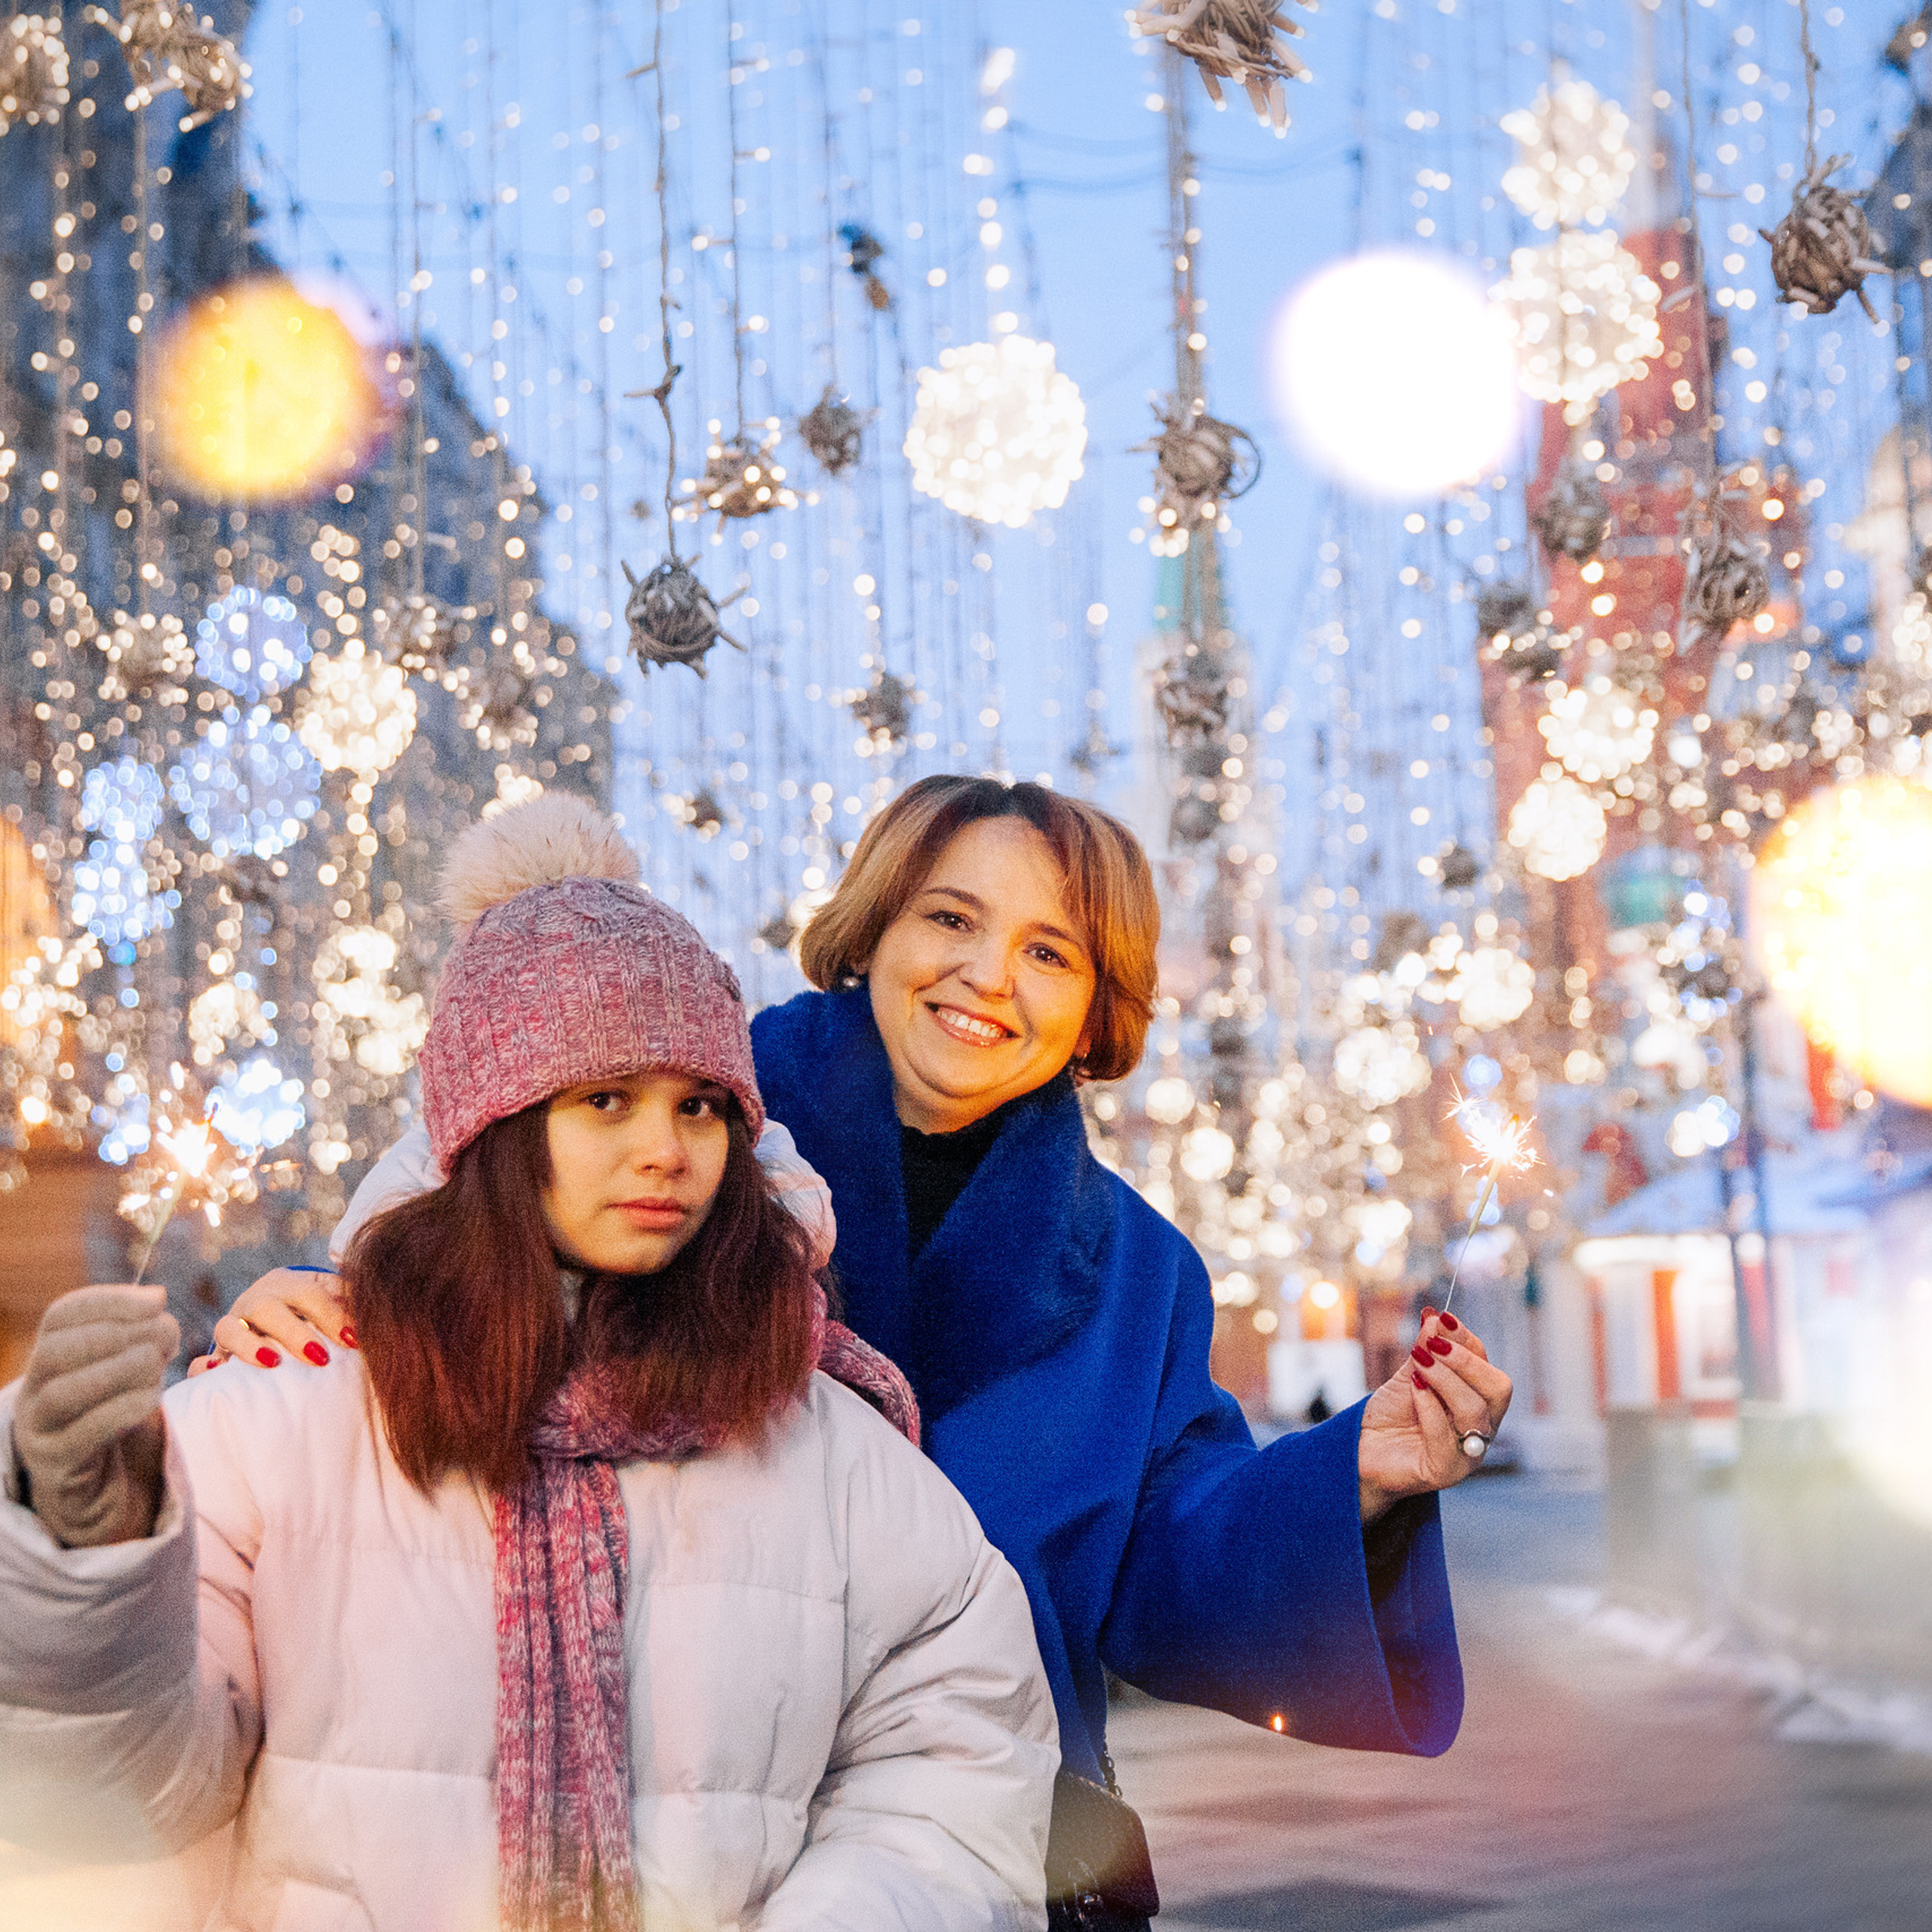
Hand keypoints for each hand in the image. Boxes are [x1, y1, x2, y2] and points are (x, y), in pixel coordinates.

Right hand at [13, 1285, 177, 1547]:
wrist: (107, 1490)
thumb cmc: (119, 1418)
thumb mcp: (131, 1369)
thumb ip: (141, 1336)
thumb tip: (157, 1301)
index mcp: (48, 1359)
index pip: (61, 1315)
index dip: (109, 1300)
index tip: (158, 1300)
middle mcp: (33, 1393)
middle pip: (55, 1350)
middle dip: (117, 1332)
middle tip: (168, 1334)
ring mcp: (39, 1433)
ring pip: (62, 1393)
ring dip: (120, 1370)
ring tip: (160, 1366)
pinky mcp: (58, 1469)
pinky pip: (81, 1436)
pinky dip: (121, 1409)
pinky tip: (153, 1397)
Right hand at [186, 1266, 351, 1375]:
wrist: (278, 1321)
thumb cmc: (315, 1315)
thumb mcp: (333, 1301)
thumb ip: (352, 1302)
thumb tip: (377, 1314)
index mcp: (287, 1283)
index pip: (309, 1293)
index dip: (332, 1315)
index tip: (354, 1339)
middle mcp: (256, 1300)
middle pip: (267, 1308)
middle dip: (293, 1332)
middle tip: (319, 1357)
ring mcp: (232, 1325)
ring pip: (229, 1328)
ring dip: (249, 1345)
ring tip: (272, 1363)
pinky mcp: (217, 1356)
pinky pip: (200, 1363)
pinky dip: (203, 1369)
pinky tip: (215, 1373)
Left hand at [1357, 1309, 1512, 1523]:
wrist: (1360, 1449)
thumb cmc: (1389, 1416)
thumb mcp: (1407, 1376)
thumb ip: (1424, 1350)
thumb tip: (1434, 1317)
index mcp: (1478, 1403)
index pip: (1487, 1366)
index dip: (1468, 1340)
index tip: (1443, 1318)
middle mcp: (1480, 1428)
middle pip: (1498, 1390)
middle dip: (1466, 1361)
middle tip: (1433, 1344)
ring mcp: (1467, 1453)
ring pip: (1474, 1411)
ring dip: (1445, 1379)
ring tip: (1419, 1362)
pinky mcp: (1445, 1471)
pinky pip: (1447, 1438)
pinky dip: (1431, 1408)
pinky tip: (1415, 1390)